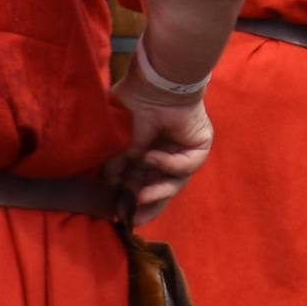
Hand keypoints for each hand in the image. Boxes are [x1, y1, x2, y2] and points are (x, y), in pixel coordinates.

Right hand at [104, 81, 214, 215]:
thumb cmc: (131, 108)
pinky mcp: (199, 147)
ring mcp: (182, 152)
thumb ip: (115, 166)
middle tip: (133, 219)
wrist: (153, 87)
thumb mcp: (117, 143)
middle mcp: (164, 156)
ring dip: (158, 191)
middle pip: (159, 189)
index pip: (139, 185)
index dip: (130, 201)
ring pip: (175, 182)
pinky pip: (187, 166)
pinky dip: (169, 164)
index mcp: (144, 155)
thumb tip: (107, 189)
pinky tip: (153, 157)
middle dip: (147, 205)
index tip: (117, 218)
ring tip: (141, 197)